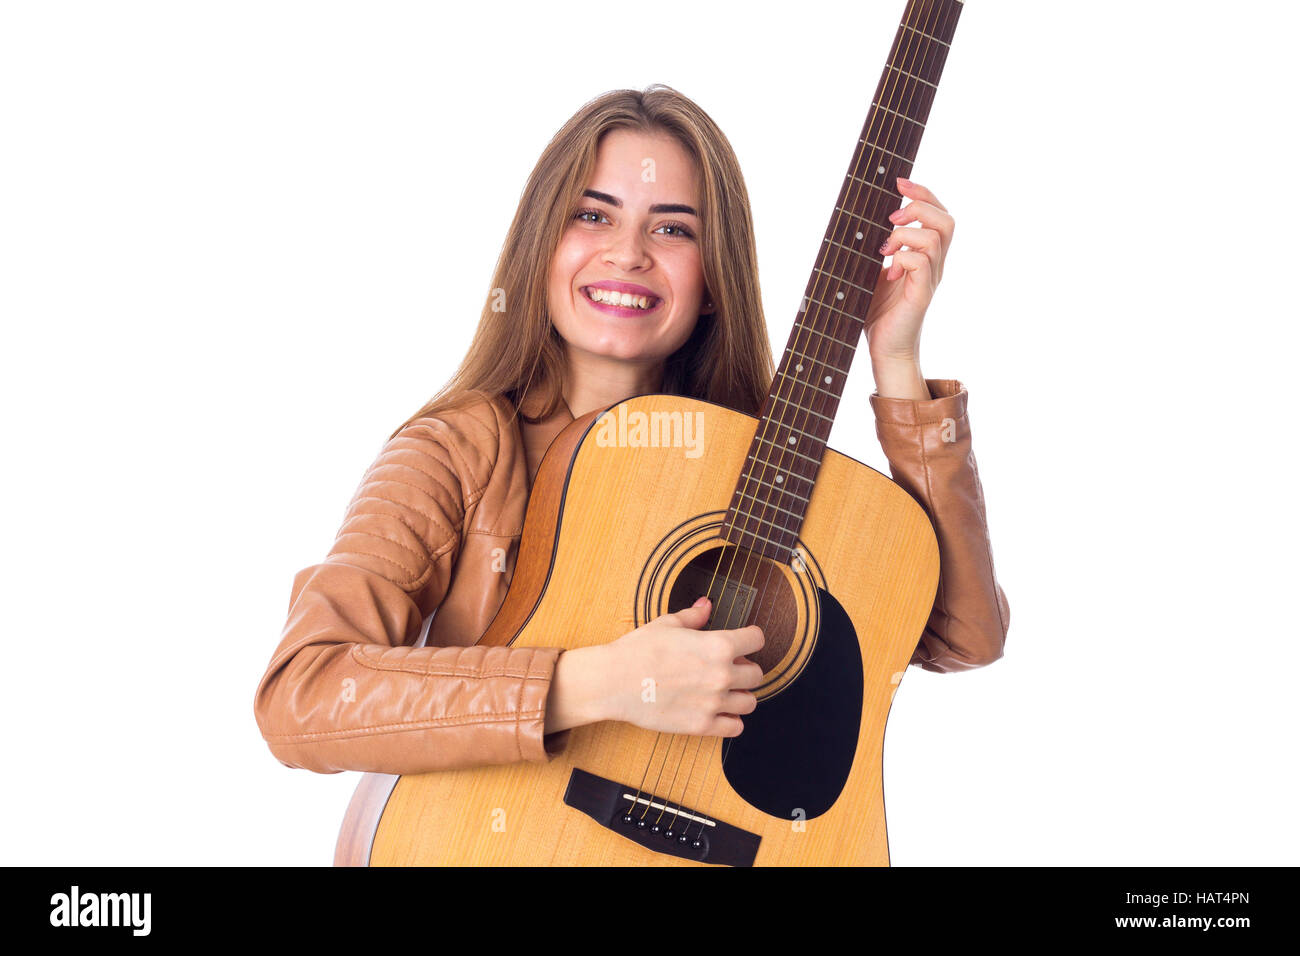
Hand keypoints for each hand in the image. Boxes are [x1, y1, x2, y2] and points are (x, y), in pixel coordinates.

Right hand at [595, 597, 763, 736]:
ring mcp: (714, 702)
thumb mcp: (667, 624)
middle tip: (728, 668)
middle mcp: (722, 674)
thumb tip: (707, 605)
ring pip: (750, 702)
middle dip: (745, 669)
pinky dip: (731, 720)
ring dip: (740, 696)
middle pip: (757, 674)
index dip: (750, 638)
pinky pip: (735, 727)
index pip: (757, 639)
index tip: (744, 642)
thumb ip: (694, 616)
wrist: (614, 681)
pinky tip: (717, 711)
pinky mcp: (702, 725)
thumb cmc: (638, 650)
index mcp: (718, 645)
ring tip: (722, 692)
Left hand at [863, 177, 953, 362]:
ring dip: (904, 235)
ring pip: (934, 238)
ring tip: (885, 250)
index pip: (939, 214)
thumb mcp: (875, 270)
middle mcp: (934, 265)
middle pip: (946, 220)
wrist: (884, 349)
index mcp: (927, 256)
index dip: (923, 193)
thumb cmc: (879, 312)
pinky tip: (888, 273)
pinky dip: (902, 259)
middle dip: (919, 207)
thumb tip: (864, 219)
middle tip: (891, 217)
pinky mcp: (921, 296)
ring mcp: (930, 280)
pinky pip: (921, 263)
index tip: (899, 183)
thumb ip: (880, 245)